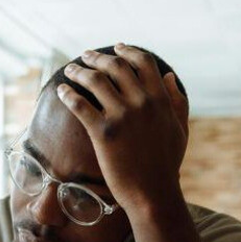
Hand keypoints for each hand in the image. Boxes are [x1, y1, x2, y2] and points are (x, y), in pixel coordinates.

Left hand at [55, 44, 189, 219]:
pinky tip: (61, 91)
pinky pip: (80, 105)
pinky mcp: (103, 133)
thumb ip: (176, 101)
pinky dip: (68, 94)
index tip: (116, 47)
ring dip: (79, 71)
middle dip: (98, 57)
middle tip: (85, 56)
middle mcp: (141, 102)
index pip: (142, 62)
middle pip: (116, 66)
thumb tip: (168, 76)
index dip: (127, 51)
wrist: (152, 193)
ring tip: (70, 70)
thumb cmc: (166, 164)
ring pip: (95, 81)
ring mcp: (122, 116)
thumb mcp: (179, 128)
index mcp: (160, 99)